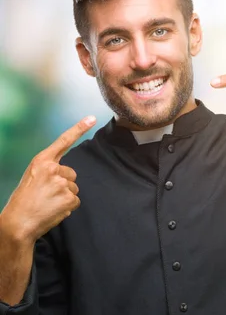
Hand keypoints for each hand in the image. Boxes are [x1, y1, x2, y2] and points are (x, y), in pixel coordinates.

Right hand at [0, 116, 95, 243]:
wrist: (18, 223)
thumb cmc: (23, 201)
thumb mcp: (32, 178)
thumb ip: (49, 171)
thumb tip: (65, 175)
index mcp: (41, 161)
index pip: (63, 142)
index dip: (78, 128)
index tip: (91, 118)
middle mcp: (53, 169)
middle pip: (72, 174)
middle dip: (64, 184)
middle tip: (46, 195)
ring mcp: (62, 183)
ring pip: (74, 188)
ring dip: (65, 196)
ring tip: (47, 203)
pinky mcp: (69, 197)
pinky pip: (76, 201)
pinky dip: (67, 207)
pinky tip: (53, 210)